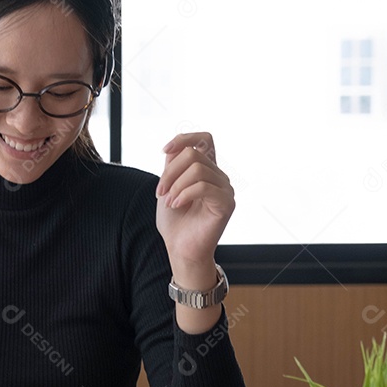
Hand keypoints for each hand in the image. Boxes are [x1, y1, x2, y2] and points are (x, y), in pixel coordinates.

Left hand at [154, 132, 234, 278]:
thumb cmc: (174, 222)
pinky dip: (184, 194)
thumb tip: (174, 146)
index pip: (205, 140)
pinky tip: (176, 205)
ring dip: (175, 185)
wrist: (180, 248)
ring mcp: (225, 189)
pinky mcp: (226, 203)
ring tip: (168, 202)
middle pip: (193, 154)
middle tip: (160, 192)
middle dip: (170, 172)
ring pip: (198, 169)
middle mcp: (218, 176)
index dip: (185, 138)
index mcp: (206, 170)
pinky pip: (204, 187)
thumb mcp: (168, 187)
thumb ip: (173, 166)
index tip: (164, 150)